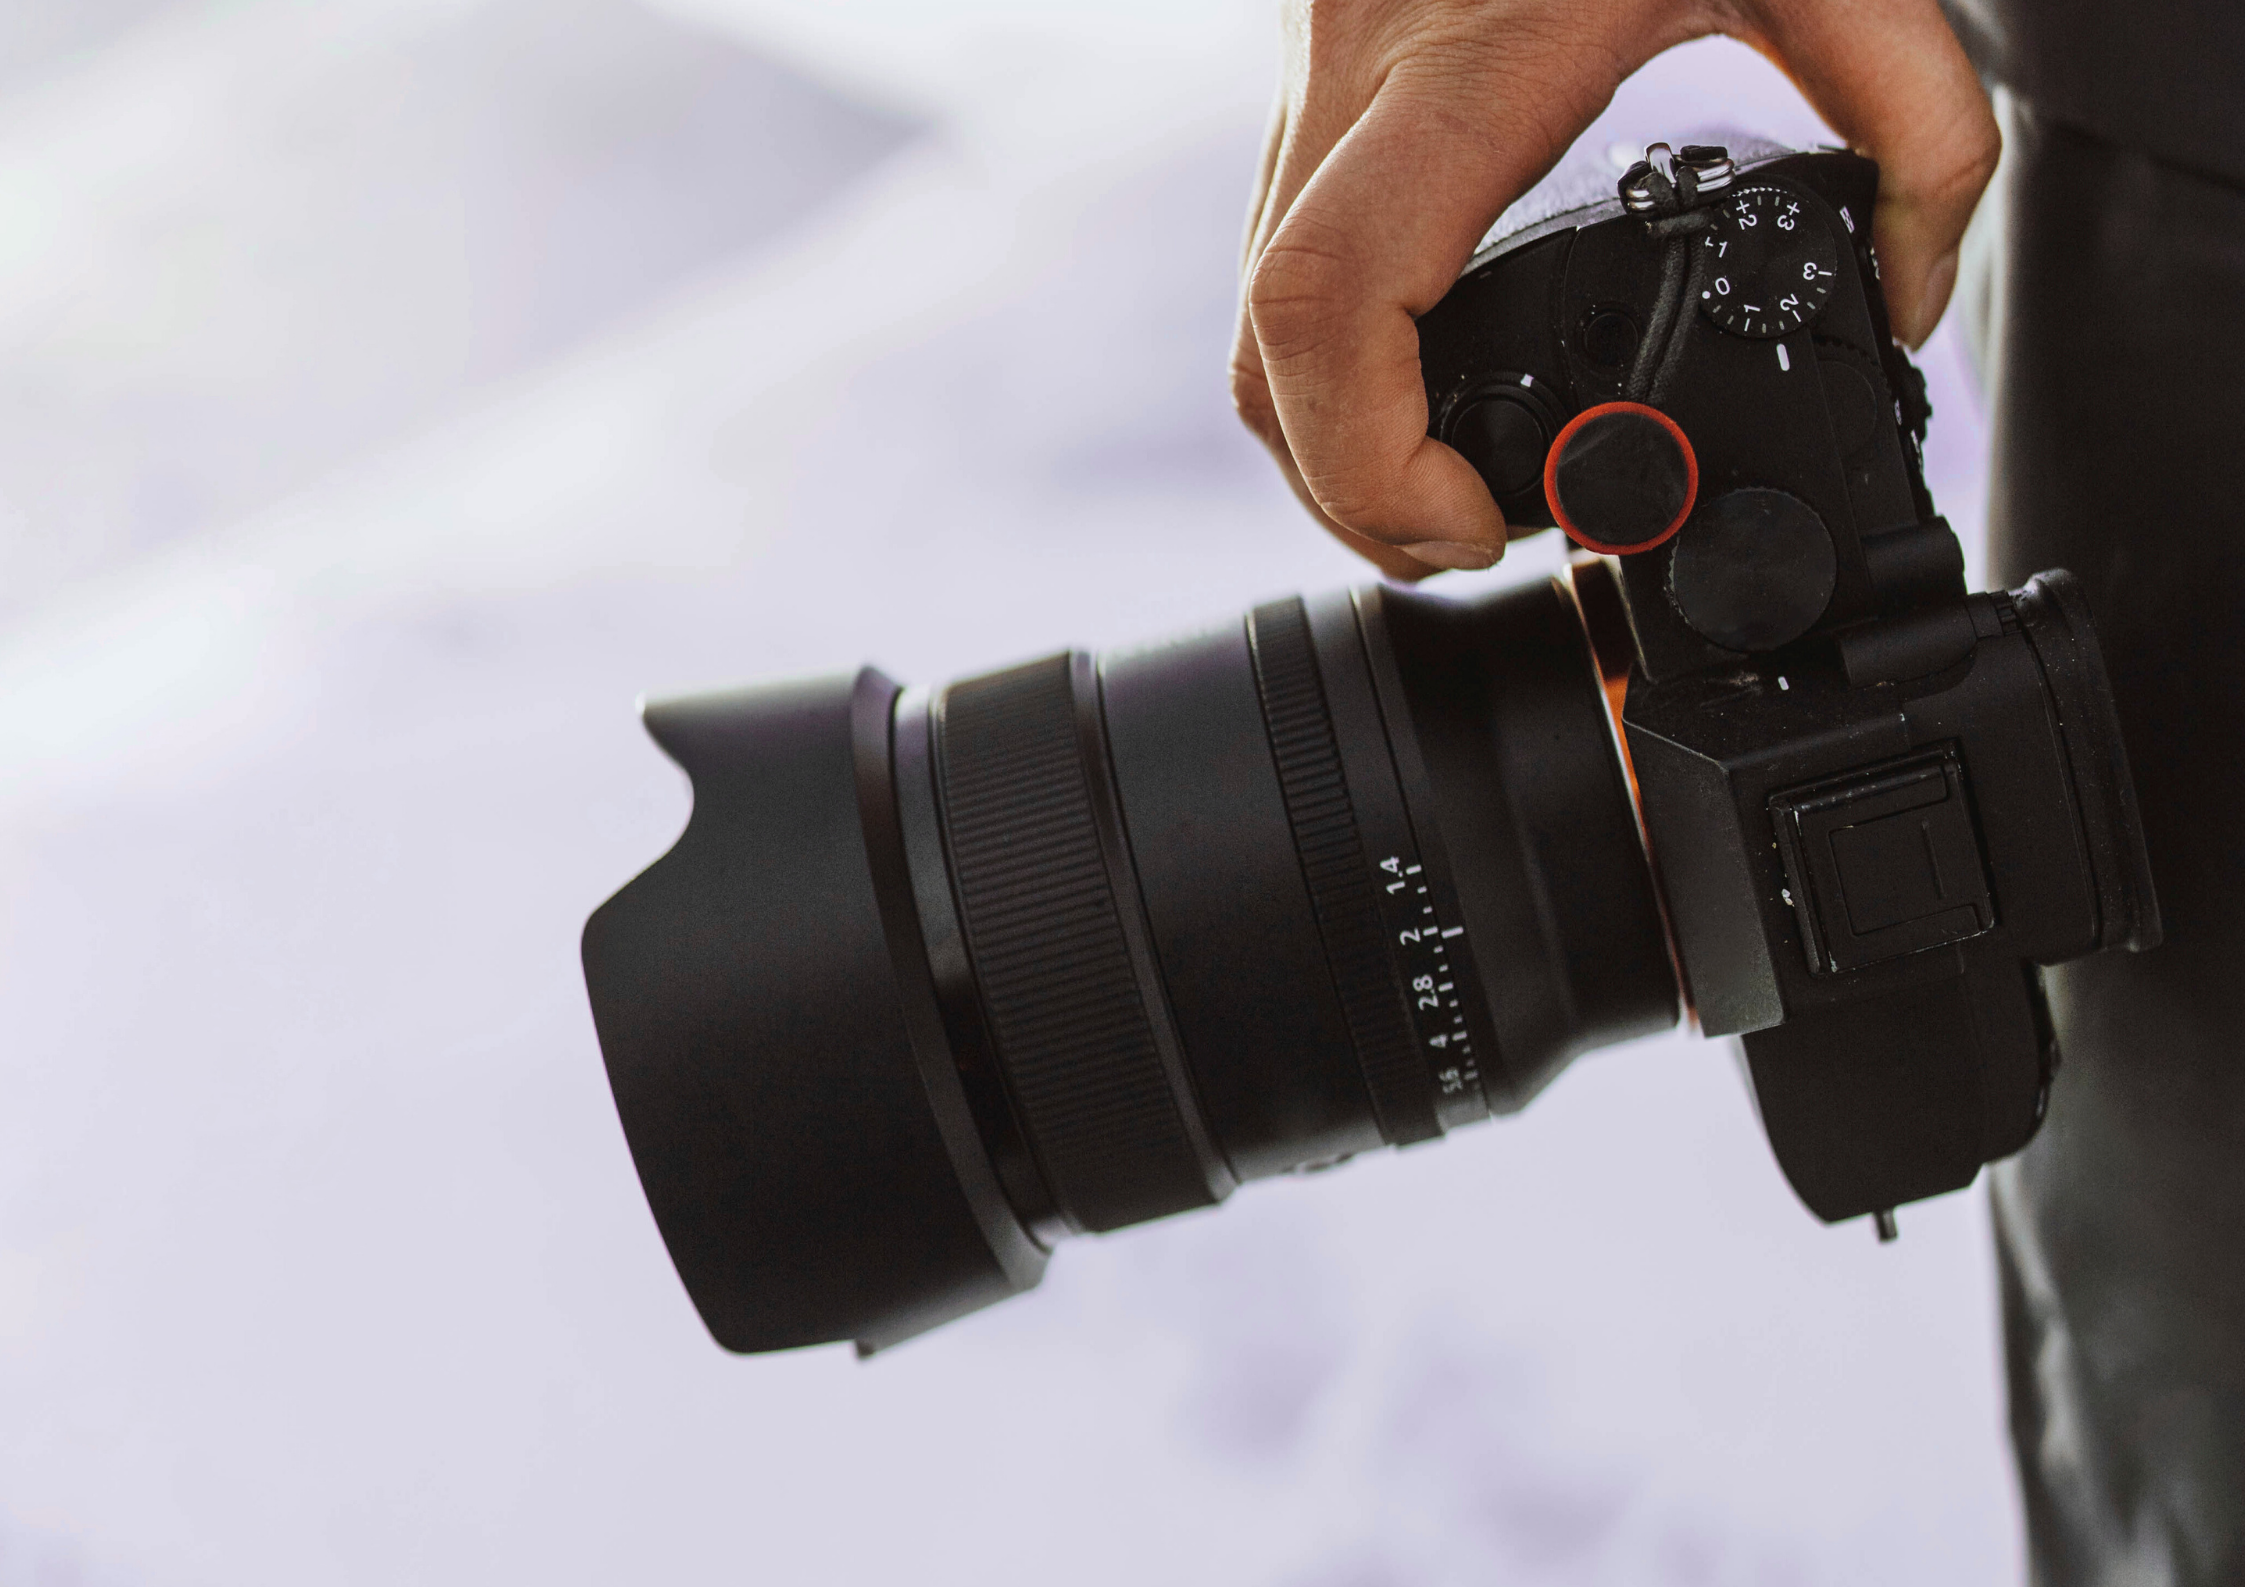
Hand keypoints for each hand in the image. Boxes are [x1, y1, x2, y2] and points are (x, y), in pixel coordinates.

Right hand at [1232, 0, 1997, 577]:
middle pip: (1265, 352)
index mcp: (1460, 65)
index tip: (1476, 521)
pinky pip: (1278, 267)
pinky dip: (1331, 365)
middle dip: (1353, 493)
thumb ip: (1922, 132)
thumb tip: (1910, 296)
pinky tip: (1420, 391)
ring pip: (1252, 323)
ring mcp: (1312, 88)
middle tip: (1471, 538)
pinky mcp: (1319, 93)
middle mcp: (1352, 82)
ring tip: (1452, 492)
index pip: (1330, 301)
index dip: (1371, 460)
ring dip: (1332, 443)